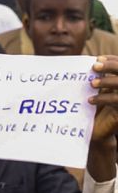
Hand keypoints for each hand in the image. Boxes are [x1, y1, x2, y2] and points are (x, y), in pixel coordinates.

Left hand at [87, 56, 117, 180]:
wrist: (93, 133)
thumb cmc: (88, 110)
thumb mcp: (89, 93)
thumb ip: (89, 79)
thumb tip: (79, 63)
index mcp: (117, 82)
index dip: (111, 60)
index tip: (97, 59)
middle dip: (111, 66)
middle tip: (95, 66)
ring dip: (107, 82)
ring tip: (92, 84)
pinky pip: (116, 102)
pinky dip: (103, 99)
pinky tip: (90, 100)